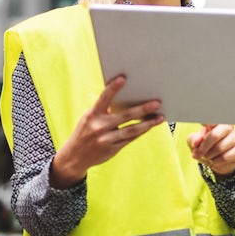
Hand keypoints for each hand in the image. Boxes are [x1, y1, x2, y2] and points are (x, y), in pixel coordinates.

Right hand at [49, 75, 163, 187]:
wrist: (74, 157)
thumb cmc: (86, 131)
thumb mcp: (89, 118)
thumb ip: (104, 110)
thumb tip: (128, 99)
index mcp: (92, 115)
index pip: (103, 98)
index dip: (113, 88)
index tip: (123, 78)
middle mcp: (99, 127)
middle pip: (125, 116)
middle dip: (143, 109)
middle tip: (157, 103)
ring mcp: (106, 139)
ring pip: (131, 130)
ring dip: (148, 123)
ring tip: (160, 117)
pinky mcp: (112, 149)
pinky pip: (130, 139)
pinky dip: (141, 131)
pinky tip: (150, 126)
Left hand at [188, 124, 234, 176]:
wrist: (215, 160)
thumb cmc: (205, 146)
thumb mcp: (195, 142)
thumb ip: (194, 140)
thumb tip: (197, 142)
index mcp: (216, 122)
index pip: (213, 120)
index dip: (208, 121)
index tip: (203, 123)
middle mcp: (228, 127)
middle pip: (214, 136)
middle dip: (203, 148)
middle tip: (196, 154)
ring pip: (219, 148)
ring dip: (208, 156)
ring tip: (207, 156)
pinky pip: (224, 158)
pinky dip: (215, 162)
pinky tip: (214, 160)